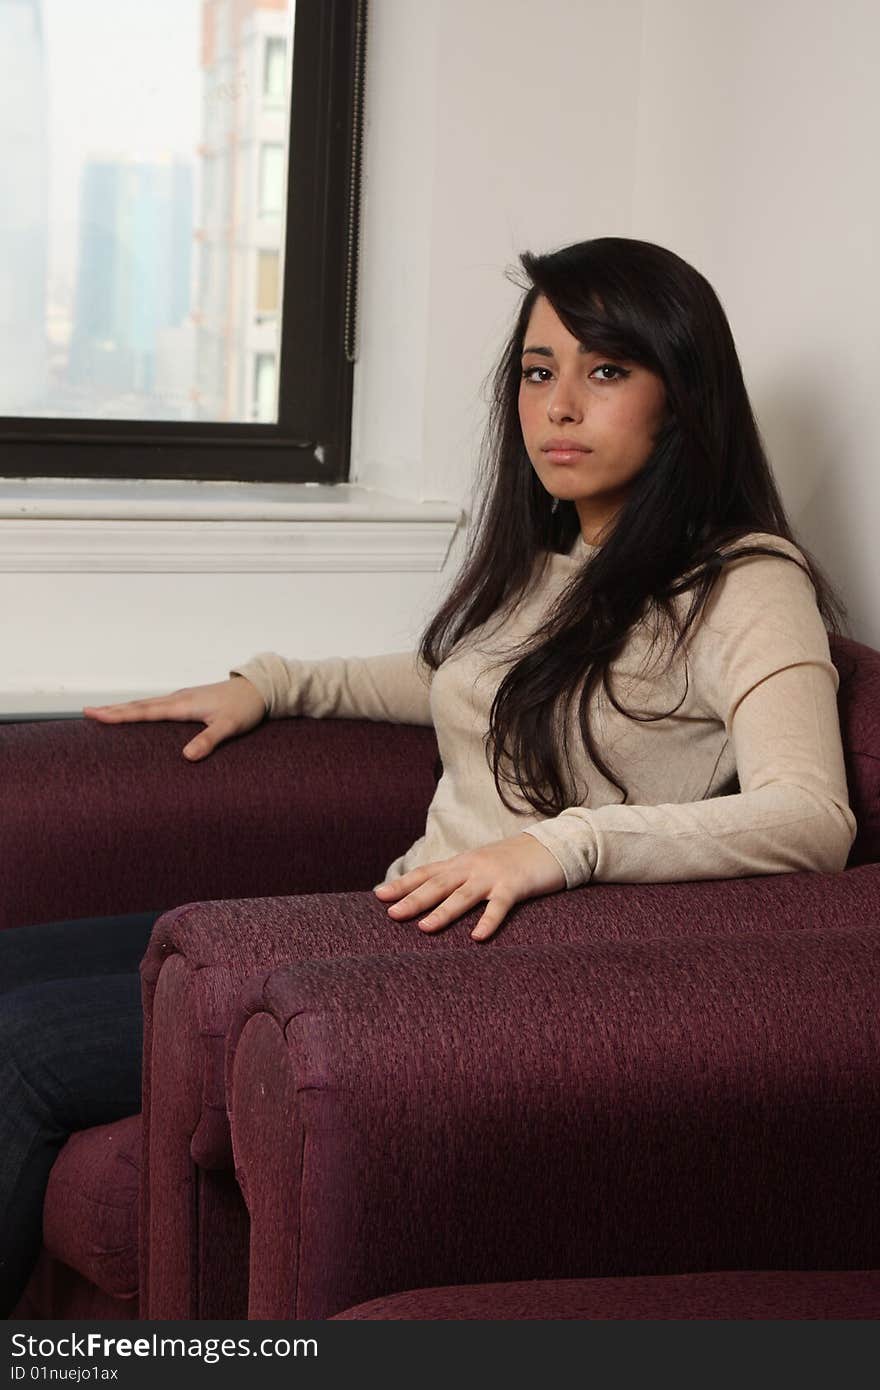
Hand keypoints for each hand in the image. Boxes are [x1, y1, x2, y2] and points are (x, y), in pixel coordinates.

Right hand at [82, 677, 266, 760]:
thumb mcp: (229, 726)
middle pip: (139, 705)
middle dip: (113, 710)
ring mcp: (183, 698)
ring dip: (125, 708)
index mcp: (183, 705)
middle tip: (87, 712)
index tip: (95, 714)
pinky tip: (138, 713)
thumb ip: (208, 740)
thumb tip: (187, 756)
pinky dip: (141, 708)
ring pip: (147, 704)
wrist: (259, 689)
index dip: (118, 715)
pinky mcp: (188, 700)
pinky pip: (157, 705)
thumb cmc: (245, 707)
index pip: (143, 711)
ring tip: (104, 713)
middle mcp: (178, 699)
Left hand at [373, 832, 565, 940]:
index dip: (402, 884)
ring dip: (443, 912)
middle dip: (413, 899)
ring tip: (424, 928)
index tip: (379, 896)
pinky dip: (488, 921)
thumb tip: (430, 894)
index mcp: (461, 863)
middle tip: (391, 913)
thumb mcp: (479, 865)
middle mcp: (472, 867)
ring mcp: (492, 876)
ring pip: (463, 895)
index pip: (426, 873)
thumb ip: (457, 877)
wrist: (549, 846)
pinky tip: (477, 938)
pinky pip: (499, 906)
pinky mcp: (514, 886)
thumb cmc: (511, 860)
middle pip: (438, 884)